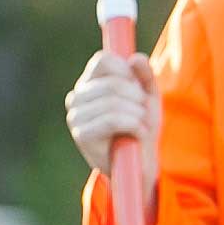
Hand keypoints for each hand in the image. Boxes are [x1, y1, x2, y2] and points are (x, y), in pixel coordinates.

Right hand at [64, 49, 158, 180]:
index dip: (126, 71)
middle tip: (144, 111)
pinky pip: (112, 120)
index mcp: (89, 84)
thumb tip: (135, 58)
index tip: (138, 87)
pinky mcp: (82, 135)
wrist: (139, 166)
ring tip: (142, 125)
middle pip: (112, 83)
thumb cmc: (141, 128)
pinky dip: (134, 125)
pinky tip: (138, 134)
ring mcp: (76, 117)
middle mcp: (77, 98)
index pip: (103, 60)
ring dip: (138, 114)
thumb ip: (144, 75)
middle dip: (137, 97)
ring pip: (113, 102)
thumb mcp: (148, 97)